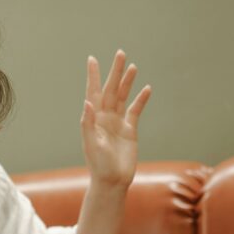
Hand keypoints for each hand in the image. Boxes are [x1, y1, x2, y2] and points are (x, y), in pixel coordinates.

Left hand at [82, 49, 151, 187]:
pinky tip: (146, 88)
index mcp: (93, 118)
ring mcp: (117, 123)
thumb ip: (88, 123)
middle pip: (110, 90)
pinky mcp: (129, 130)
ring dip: (127, 82)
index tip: (92, 59)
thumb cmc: (98, 165)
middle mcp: (104, 118)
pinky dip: (141, 99)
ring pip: (123, 97)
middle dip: (114, 72)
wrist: (112, 180)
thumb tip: (87, 102)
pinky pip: (135, 111)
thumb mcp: (91, 144)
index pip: (93, 92)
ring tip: (132, 66)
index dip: (93, 76)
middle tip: (120, 53)